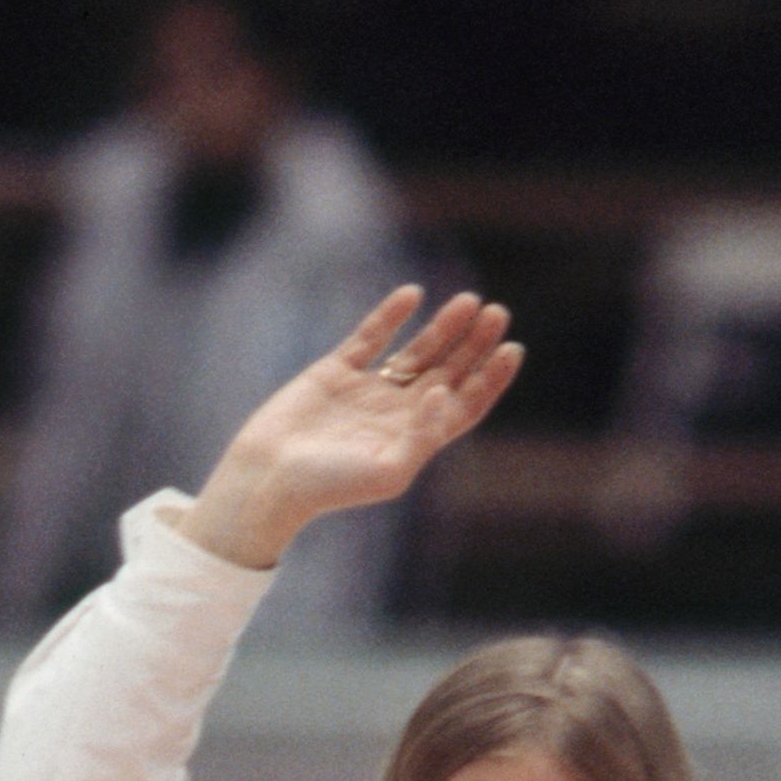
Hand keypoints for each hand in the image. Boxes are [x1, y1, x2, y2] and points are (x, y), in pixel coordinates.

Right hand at [178, 288, 523, 573]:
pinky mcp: (335, 371)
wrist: (268, 477)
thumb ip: (423, 436)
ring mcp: (367, 390)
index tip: (512, 348)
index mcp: (416, 440)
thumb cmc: (329, 486)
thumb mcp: (387, 471)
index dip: (490, 378)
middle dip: (474, 344)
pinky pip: (370, 337)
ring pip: (416, 351)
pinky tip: (412, 294)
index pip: (465, 404)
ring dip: (443, 327)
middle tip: (497, 313)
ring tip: (469, 301)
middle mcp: (397, 414)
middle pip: (447, 371)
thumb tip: (444, 392)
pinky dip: (390, 315)